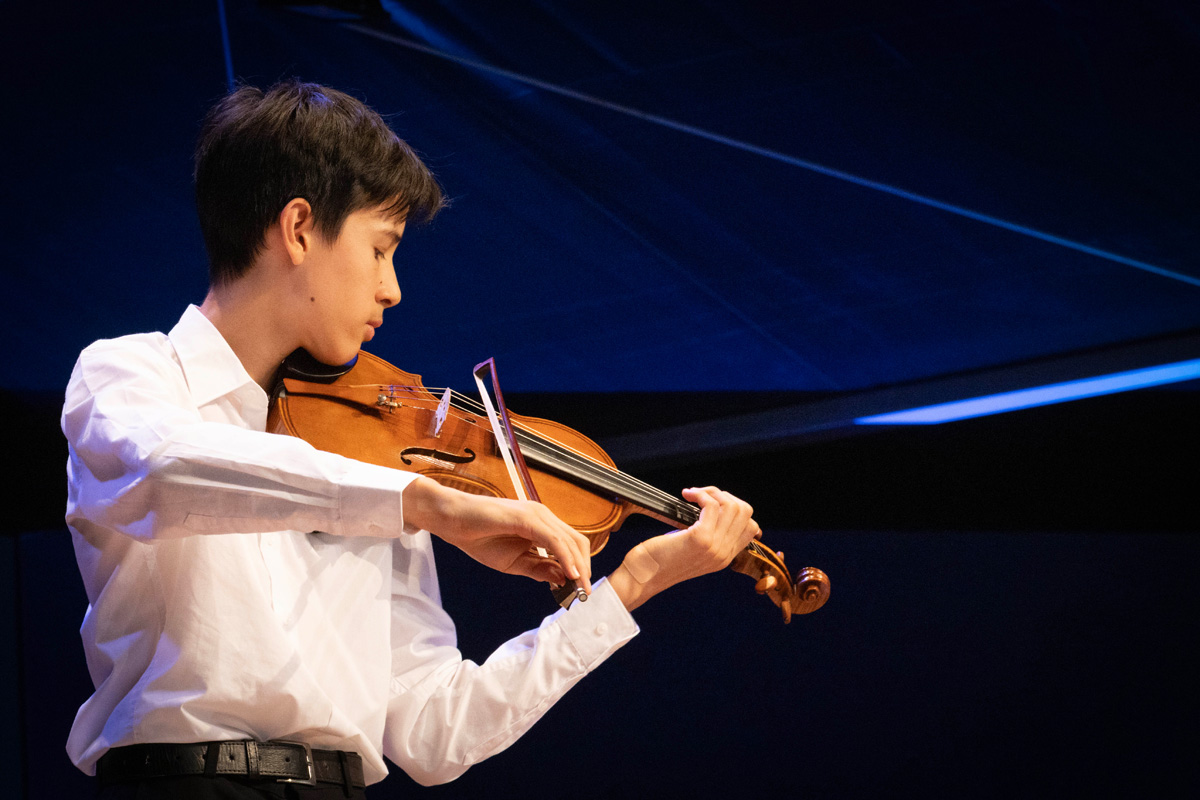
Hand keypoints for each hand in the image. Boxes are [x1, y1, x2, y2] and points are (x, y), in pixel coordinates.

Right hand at [402, 477, 592, 591]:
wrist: (453, 521)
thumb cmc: (479, 538)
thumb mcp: (514, 563)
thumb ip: (538, 569)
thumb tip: (563, 579)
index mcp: (542, 525)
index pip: (572, 545)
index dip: (581, 568)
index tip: (580, 591)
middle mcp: (544, 516)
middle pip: (577, 543)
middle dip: (585, 570)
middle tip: (583, 594)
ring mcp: (536, 514)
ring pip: (569, 541)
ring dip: (578, 567)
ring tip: (579, 589)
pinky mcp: (526, 518)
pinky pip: (553, 539)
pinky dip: (565, 558)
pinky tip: (569, 574)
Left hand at [609, 486, 759, 610]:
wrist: (642, 577)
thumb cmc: (660, 559)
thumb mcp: (691, 549)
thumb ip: (708, 536)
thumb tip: (713, 507)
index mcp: (724, 557)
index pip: (751, 526)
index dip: (734, 508)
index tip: (711, 504)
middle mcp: (724, 554)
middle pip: (745, 512)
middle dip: (724, 495)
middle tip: (701, 495)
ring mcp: (714, 547)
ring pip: (732, 506)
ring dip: (711, 492)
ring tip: (693, 494)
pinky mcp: (700, 538)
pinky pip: (712, 505)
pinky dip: (701, 494)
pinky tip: (687, 495)